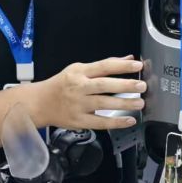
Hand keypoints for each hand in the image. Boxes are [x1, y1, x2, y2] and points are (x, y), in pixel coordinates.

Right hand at [30, 56, 145, 130]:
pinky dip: (116, 122)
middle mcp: (79, 87)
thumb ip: (103, 65)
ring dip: (124, 104)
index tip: (137, 66)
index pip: (103, 66)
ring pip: (103, 104)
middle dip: (125, 85)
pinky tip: (129, 120)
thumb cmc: (61, 85)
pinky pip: (100, 122)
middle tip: (141, 86)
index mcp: (79, 72)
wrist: (40, 103)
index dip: (122, 66)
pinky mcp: (78, 121)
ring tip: (139, 102)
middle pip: (104, 85)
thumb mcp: (78, 69)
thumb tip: (127, 60)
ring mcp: (78, 105)